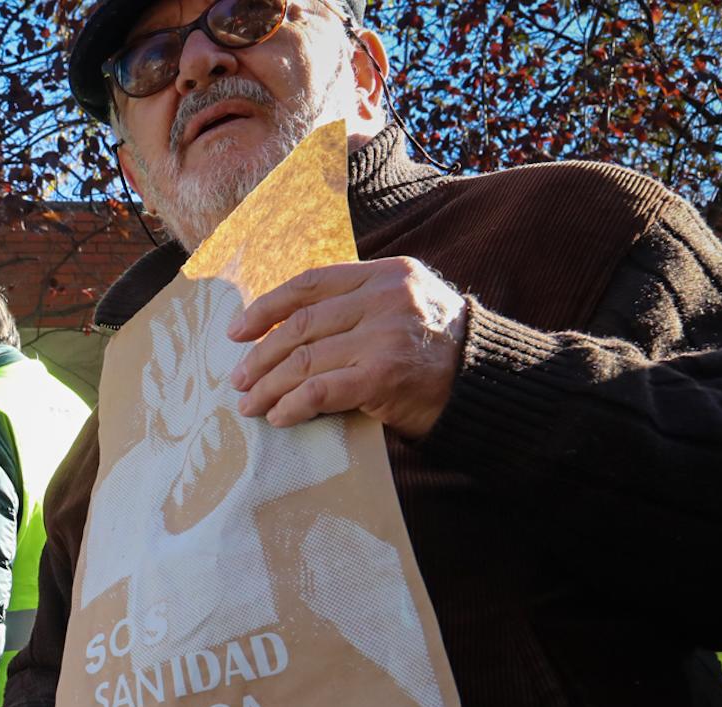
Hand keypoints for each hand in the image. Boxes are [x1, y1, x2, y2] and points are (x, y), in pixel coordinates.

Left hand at [228, 257, 467, 438]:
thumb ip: (358, 304)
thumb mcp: (404, 306)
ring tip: (249, 405)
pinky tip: (278, 417)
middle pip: (301, 325)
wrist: (485, 385)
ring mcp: (385, 336)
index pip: (311, 284)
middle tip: (238, 380)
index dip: (266, 308)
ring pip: (304, 360)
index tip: (236, 332)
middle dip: (260, 356)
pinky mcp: (383, 376)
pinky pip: (319, 391)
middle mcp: (386, 298)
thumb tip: (284, 326)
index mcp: (386, 274)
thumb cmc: (435, 350)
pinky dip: (291, 406)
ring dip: (268, 387)